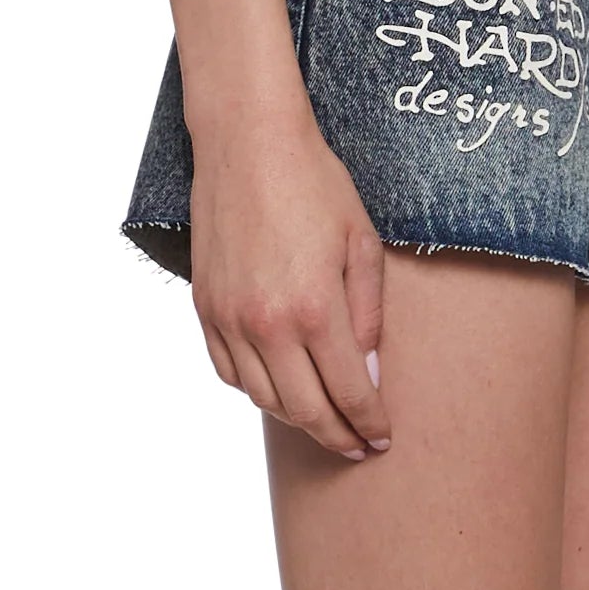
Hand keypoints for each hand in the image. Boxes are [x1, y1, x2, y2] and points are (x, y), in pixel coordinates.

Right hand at [188, 107, 389, 459]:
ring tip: (325, 423)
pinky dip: (257, 392)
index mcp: (314, 308)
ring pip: (265, 400)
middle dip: (338, 437)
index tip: (382, 439)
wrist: (247, 141)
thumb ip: (367, 317)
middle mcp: (268, 324)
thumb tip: (367, 376)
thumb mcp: (361, 246)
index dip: (369, 424)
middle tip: (359, 448)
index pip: (349, 393)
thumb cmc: (314, 185)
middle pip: (306, 411)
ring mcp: (230, 319)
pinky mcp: (206, 308)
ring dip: (298, 420)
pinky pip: (230, 373)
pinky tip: (281, 390)